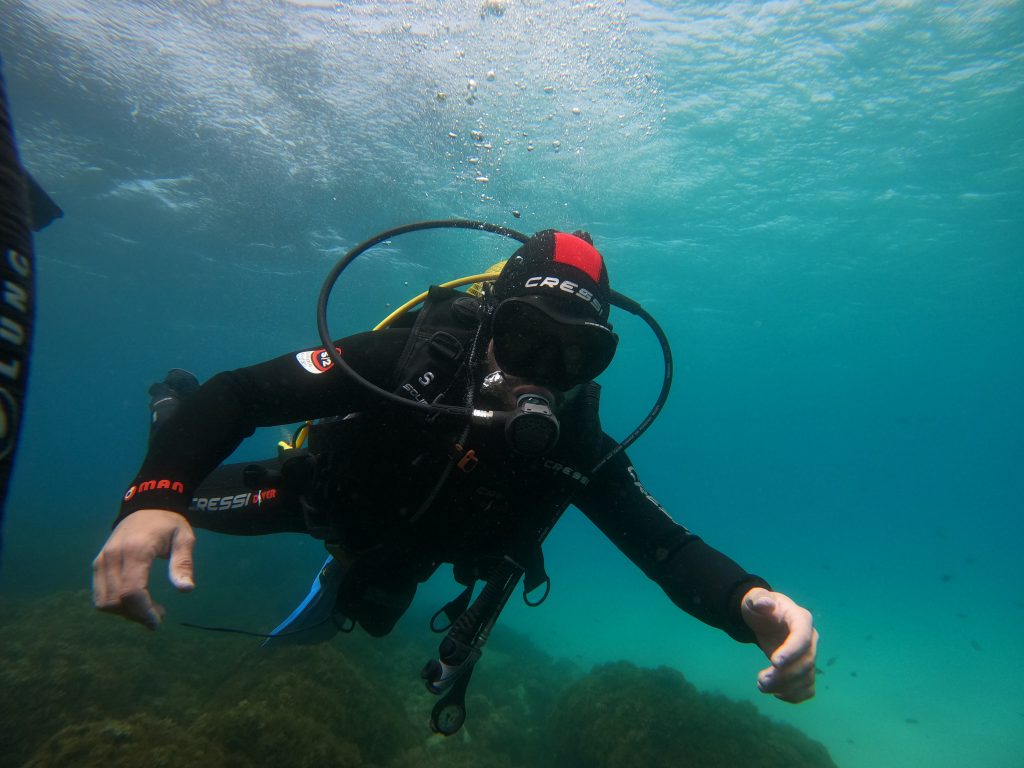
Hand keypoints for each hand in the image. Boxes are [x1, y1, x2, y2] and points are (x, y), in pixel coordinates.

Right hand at [91, 509, 195, 628]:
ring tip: (148, 608)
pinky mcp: (97, 564)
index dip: (143, 611)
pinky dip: (114, 605)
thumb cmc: (168, 524)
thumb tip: (186, 589)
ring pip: (104, 601)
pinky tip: (134, 601)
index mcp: (136, 550)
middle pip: (117, 600)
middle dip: (137, 615)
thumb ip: (183, 563)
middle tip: (159, 614)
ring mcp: (102, 560)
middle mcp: (113, 556)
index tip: (157, 621)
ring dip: (125, 613)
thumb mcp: (184, 538)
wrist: (146, 506)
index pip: (131, 591)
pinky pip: (99, 595)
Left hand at [740, 587, 817, 702]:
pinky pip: (808, 688)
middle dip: (784, 675)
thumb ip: (759, 599)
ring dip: (786, 688)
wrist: (764, 618)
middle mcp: (811, 638)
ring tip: (761, 685)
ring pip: (807, 678)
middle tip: (761, 681)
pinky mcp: (805, 669)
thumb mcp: (755, 599)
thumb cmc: (760, 607)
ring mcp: (809, 655)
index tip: (774, 663)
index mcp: (801, 619)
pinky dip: (795, 696)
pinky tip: (776, 693)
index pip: (803, 637)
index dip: (792, 652)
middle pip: (805, 662)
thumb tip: (764, 603)